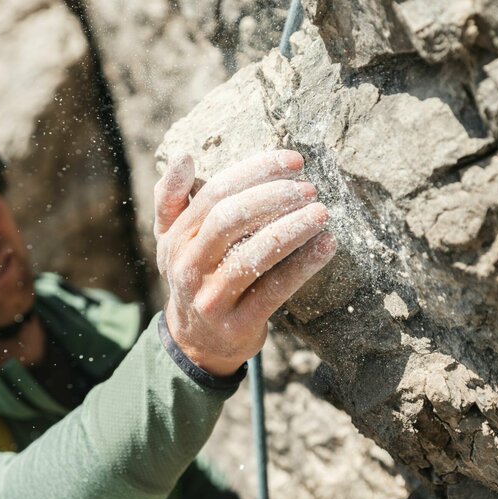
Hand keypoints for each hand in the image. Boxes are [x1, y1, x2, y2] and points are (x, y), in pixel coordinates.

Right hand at [154, 150, 336, 375]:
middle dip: (273, 197)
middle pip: (230, 219)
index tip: (294, 161)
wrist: (195, 342)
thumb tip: (183, 156)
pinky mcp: (238, 324)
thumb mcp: (171, 239)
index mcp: (177, 237)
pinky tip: (326, 245)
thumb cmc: (193, 275)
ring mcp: (212, 298)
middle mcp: (189, 265)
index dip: (256, 172)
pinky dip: (303, 266)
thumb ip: (171, 198)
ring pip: (254, 255)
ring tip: (321, 213)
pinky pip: (275, 290)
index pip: (215, 193)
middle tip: (309, 188)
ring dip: (292, 229)